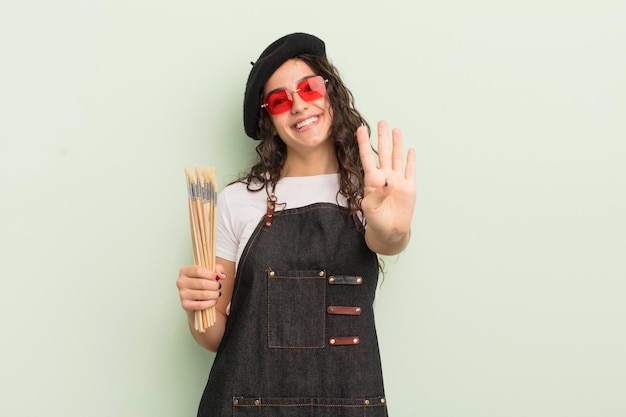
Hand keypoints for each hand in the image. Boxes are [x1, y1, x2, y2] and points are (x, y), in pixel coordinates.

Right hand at [176, 265, 224, 312]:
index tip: (216, 277)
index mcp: (184, 271)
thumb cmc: (202, 281)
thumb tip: (221, 275)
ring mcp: (182, 294)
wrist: (196, 296)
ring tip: (217, 293)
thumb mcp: (210, 271)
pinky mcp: (185, 305)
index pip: (198, 270)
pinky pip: (200, 305)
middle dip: (214, 285)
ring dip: (214, 294)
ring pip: (203, 294)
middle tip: (218, 286)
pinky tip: (214, 301)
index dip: (210, 274)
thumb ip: (218, 268)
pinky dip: (210, 303)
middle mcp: (181, 282)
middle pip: (202, 283)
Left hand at [357, 120, 415, 253]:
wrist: (390, 232)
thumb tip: (388, 179)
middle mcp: (385, 177)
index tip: (360, 129)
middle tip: (381, 122)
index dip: (364, 143)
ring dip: (397, 144)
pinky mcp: (409, 188)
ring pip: (397, 158)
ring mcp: (397, 181)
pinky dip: (411, 160)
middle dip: (382, 137)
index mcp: (372, 181)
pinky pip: (410, 171)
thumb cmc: (376, 221)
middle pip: (384, 153)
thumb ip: (378, 194)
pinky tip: (410, 150)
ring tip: (395, 130)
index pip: (367, 157)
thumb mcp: (371, 209)